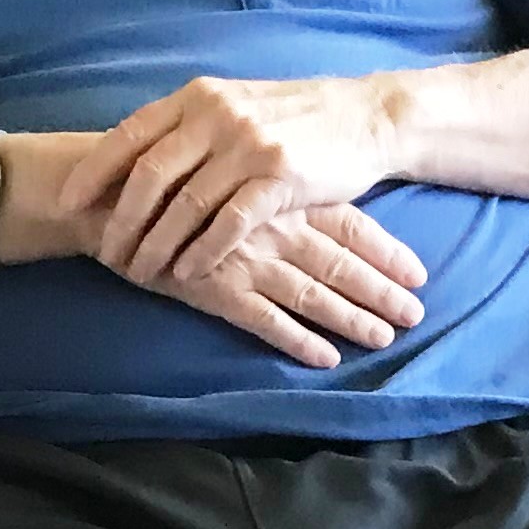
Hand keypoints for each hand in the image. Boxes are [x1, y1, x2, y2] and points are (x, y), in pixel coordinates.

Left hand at [71, 74, 402, 286]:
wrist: (363, 119)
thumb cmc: (290, 119)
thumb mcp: (232, 106)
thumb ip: (185, 129)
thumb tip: (128, 161)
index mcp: (197, 97)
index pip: (129, 134)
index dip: (93, 171)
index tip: (67, 203)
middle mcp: (217, 116)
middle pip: (149, 175)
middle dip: (121, 220)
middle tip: (104, 254)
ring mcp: (248, 145)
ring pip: (185, 205)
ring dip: (157, 245)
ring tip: (140, 273)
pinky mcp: (280, 177)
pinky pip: (228, 223)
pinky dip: (202, 252)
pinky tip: (187, 273)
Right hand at [128, 200, 427, 369]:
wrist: (108, 196)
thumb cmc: (169, 180)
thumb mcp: (225, 169)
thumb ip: (267, 186)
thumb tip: (314, 203)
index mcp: (279, 191)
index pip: (348, 222)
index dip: (386, 250)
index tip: (420, 274)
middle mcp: (271, 224)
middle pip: (341, 261)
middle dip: (382, 291)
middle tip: (416, 315)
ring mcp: (244, 257)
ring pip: (311, 292)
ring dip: (351, 318)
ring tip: (384, 338)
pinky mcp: (214, 287)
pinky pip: (264, 320)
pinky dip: (297, 340)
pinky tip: (325, 359)